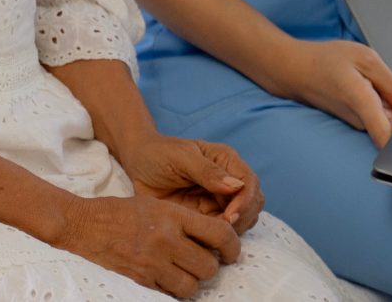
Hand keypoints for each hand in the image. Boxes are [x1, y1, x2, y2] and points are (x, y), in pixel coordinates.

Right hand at [53, 194, 240, 298]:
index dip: (233, 246)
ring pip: (192, 286)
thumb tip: (215, 238)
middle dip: (211, 266)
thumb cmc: (123, 211)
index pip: (219, 233)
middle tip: (205, 260)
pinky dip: (175, 288)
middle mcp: (166, 240)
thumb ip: (186, 220)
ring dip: (194, 281)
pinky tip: (169, 276)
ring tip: (187, 271)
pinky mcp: (141, 280)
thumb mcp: (158, 205)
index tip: (232, 251)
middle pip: (209, 266)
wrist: (86, 224)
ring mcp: (152, 263)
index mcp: (173, 215)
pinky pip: (171, 293)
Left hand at [119, 133, 263, 232]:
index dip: (244, 202)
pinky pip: (222, 231)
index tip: (228, 217)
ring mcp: (219, 200)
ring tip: (209, 234)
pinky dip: (218, 237)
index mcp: (226, 161)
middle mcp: (228, 181)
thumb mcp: (180, 158)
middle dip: (241, 219)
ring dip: (233, 230)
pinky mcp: (208, 216)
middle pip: (253, 204)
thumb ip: (207, 171)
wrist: (138, 165)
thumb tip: (235, 186)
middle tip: (219, 230)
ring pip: (243, 220)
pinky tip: (201, 238)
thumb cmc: (158, 154)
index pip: (250, 183)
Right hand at [268, 39, 391, 146]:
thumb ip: (391, 83)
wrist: (297, 71)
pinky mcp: (358, 121)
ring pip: (391, 126)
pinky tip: (390, 97)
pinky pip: (381, 121)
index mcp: (364, 102)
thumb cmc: (327, 61)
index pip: (388, 139)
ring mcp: (359, 124)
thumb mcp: (364, 58)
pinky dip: (391, 112)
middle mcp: (362, 120)